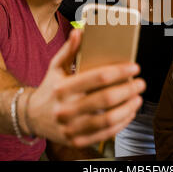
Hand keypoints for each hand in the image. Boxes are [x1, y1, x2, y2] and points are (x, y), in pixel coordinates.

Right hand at [23, 29, 144, 147]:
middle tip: (140, 83)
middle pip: (106, 99)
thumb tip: (80, 32)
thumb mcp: (55, 67)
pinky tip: (129, 113)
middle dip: (128, 90)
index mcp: (62, 88)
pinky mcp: (76, 140)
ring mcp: (70, 127)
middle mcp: (66, 108)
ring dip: (128, 108)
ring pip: (107, 119)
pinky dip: (121, 124)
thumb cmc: (50, 88)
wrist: (32, 117)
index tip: (134, 67)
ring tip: (138, 98)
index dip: (119, 72)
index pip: (97, 77)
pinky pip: (104, 134)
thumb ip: (69, 50)